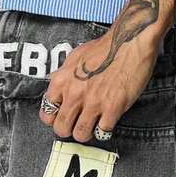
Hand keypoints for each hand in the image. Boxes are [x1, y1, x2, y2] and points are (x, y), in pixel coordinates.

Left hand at [39, 29, 160, 141]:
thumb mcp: (75, 59)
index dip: (54, 119)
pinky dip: (105, 129)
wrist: (129, 41)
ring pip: (80, 135)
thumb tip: (58, 91)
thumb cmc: (105, 48)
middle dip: (69, 129)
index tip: (62, 118)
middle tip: (77, 124)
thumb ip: (64, 77)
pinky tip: (107, 119)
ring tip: (92, 124)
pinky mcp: (112, 108)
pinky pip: (102, 131)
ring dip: (87, 132)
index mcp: (62, 81)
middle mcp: (74, 93)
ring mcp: (93, 102)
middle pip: (61, 129)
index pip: (46, 114)